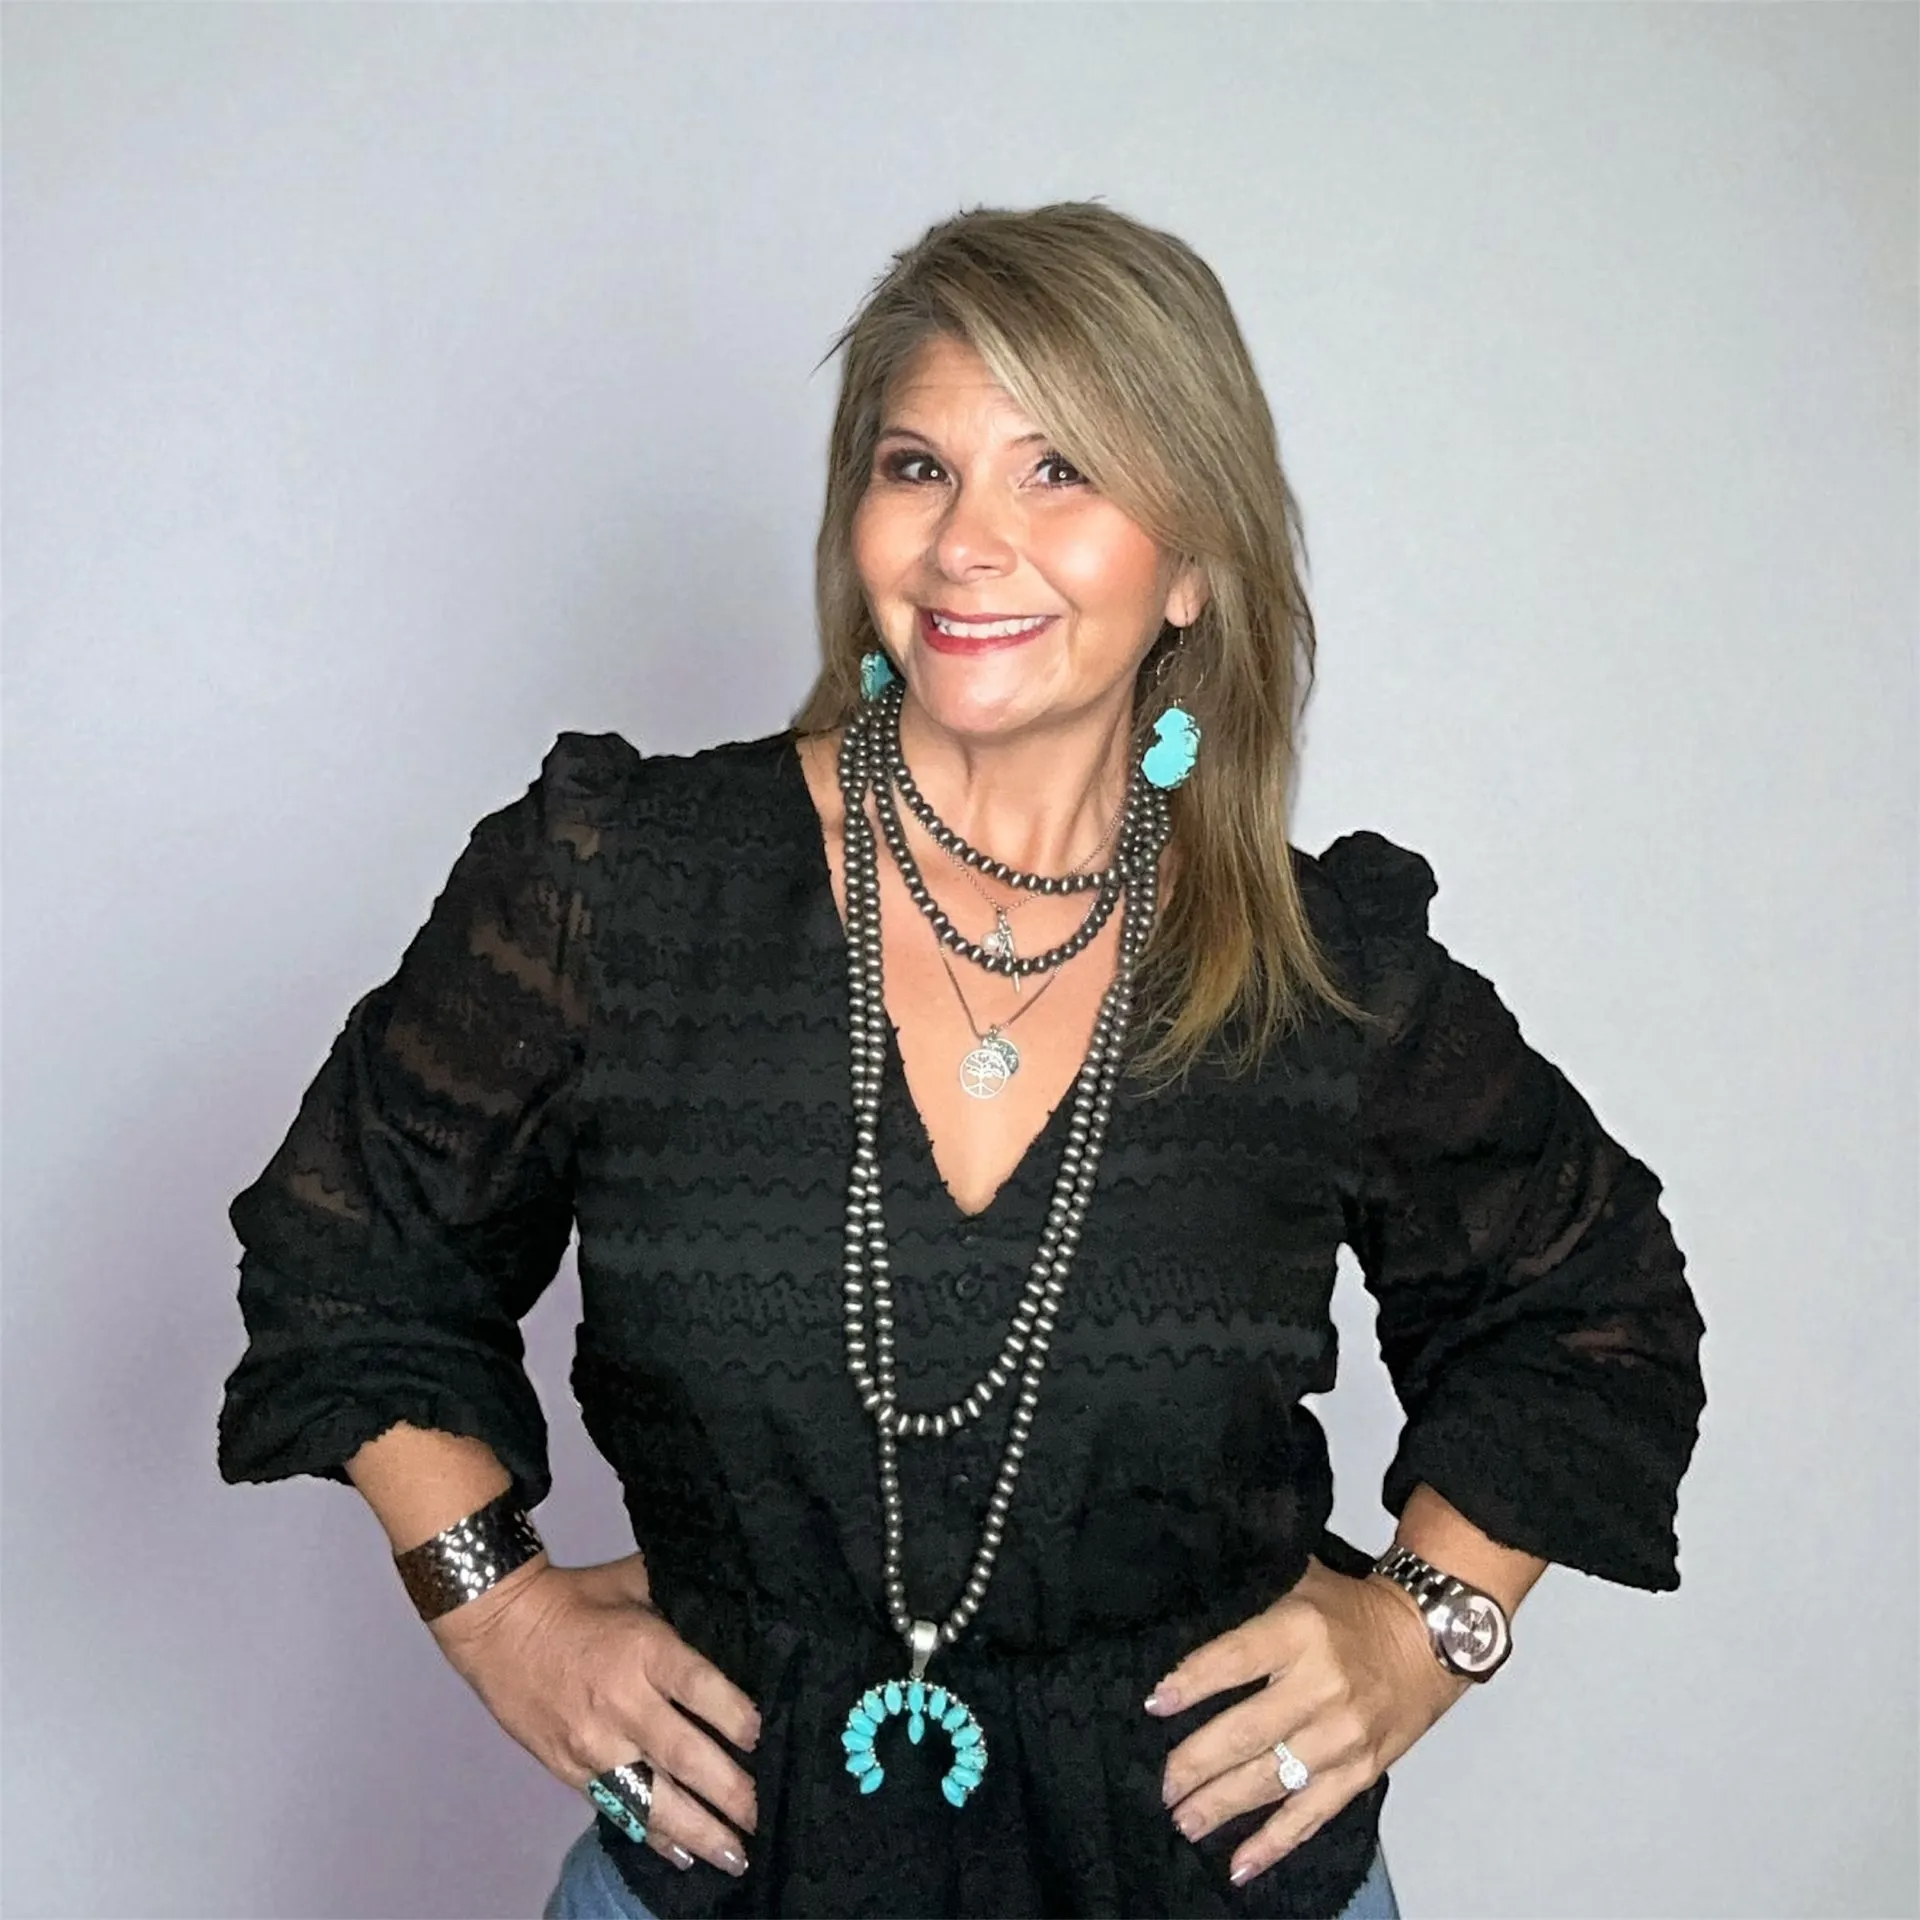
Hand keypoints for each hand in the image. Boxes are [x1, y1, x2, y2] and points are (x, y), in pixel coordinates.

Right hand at [429, 1552, 761, 1878]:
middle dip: (730, 1792)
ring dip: (699, 1831)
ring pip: (653, 1799)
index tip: (763, 1737)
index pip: (700, 1688)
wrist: (499, 1627)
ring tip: (736, 1855)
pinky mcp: (571, 1771)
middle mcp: (622, 1704)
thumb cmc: (579, 1599)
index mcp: (643, 1650)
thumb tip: (737, 1613)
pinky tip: (684, 1855)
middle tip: (762, 1815)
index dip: (736, 1716)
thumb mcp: (636, 1581)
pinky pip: (618, 1810)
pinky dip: (654, 1837)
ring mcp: (594, 1746)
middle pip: (684, 1756)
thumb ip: (683, 1603)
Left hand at [1147, 1558, 1466, 1886]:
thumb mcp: (1299, 1584)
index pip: (1235, 1660)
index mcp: (1300, 1631)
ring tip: (1185, 1819)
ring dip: (1223, 1804)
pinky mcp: (1361, 1772)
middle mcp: (1322, 1687)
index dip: (1193, 1683)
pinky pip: (1312, 1814)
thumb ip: (1250, 1605)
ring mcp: (1343, 1736)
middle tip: (1164, 1783)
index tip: (1156, 1705)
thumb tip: (1182, 1615)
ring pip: (1273, 1779)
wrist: (1430, 1638)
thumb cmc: (1353, 1610)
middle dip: (1198, 1761)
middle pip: (1248, 1731)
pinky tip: (1239, 1864)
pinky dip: (1274, 1843)